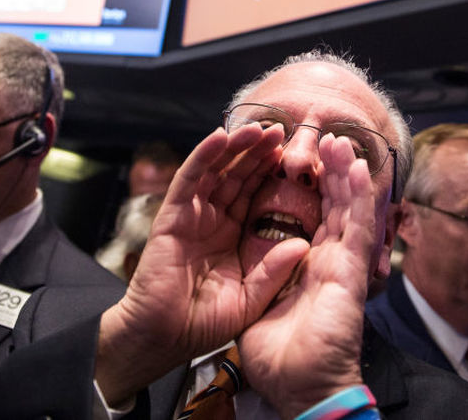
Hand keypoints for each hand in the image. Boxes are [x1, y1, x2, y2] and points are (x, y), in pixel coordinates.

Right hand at [96, 124, 307, 403]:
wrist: (164, 339)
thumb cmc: (204, 323)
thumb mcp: (251, 298)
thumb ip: (273, 271)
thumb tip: (302, 245)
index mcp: (231, 234)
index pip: (254, 194)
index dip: (272, 172)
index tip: (295, 154)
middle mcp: (212, 219)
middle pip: (237, 175)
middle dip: (258, 152)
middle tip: (282, 130)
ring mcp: (191, 215)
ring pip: (217, 170)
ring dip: (236, 146)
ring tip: (259, 127)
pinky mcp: (172, 216)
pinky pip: (189, 179)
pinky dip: (204, 155)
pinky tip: (220, 136)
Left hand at [238, 134, 375, 418]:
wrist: (299, 388)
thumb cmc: (281, 358)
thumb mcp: (261, 304)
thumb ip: (265, 274)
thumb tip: (259, 256)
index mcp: (308, 267)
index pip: (310, 217)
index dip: (307, 188)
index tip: (299, 160)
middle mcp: (329, 261)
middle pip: (333, 205)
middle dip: (330, 172)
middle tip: (327, 140)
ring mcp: (343, 265)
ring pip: (350, 208)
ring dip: (347, 173)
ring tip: (342, 142)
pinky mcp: (351, 272)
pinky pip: (358, 227)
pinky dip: (361, 196)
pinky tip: (358, 168)